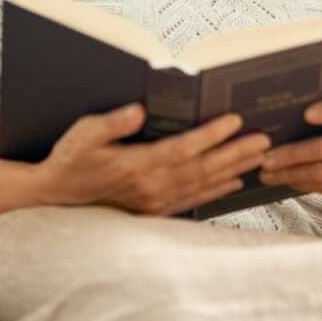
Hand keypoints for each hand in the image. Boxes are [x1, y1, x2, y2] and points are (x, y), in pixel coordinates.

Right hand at [37, 104, 270, 216]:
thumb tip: (139, 109)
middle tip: (265, 139)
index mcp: (137, 165)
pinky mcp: (154, 211)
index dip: (212, 134)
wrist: (56, 199)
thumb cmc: (71, 159)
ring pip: (203, 185)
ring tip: (260, 156)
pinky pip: (193, 201)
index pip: (184, 148)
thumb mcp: (84, 134)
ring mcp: (154, 202)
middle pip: (202, 168)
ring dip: (233, 170)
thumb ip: (112, 123)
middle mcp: (151, 186)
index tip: (236, 120)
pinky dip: (216, 191)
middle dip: (235, 152)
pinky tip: (235, 182)